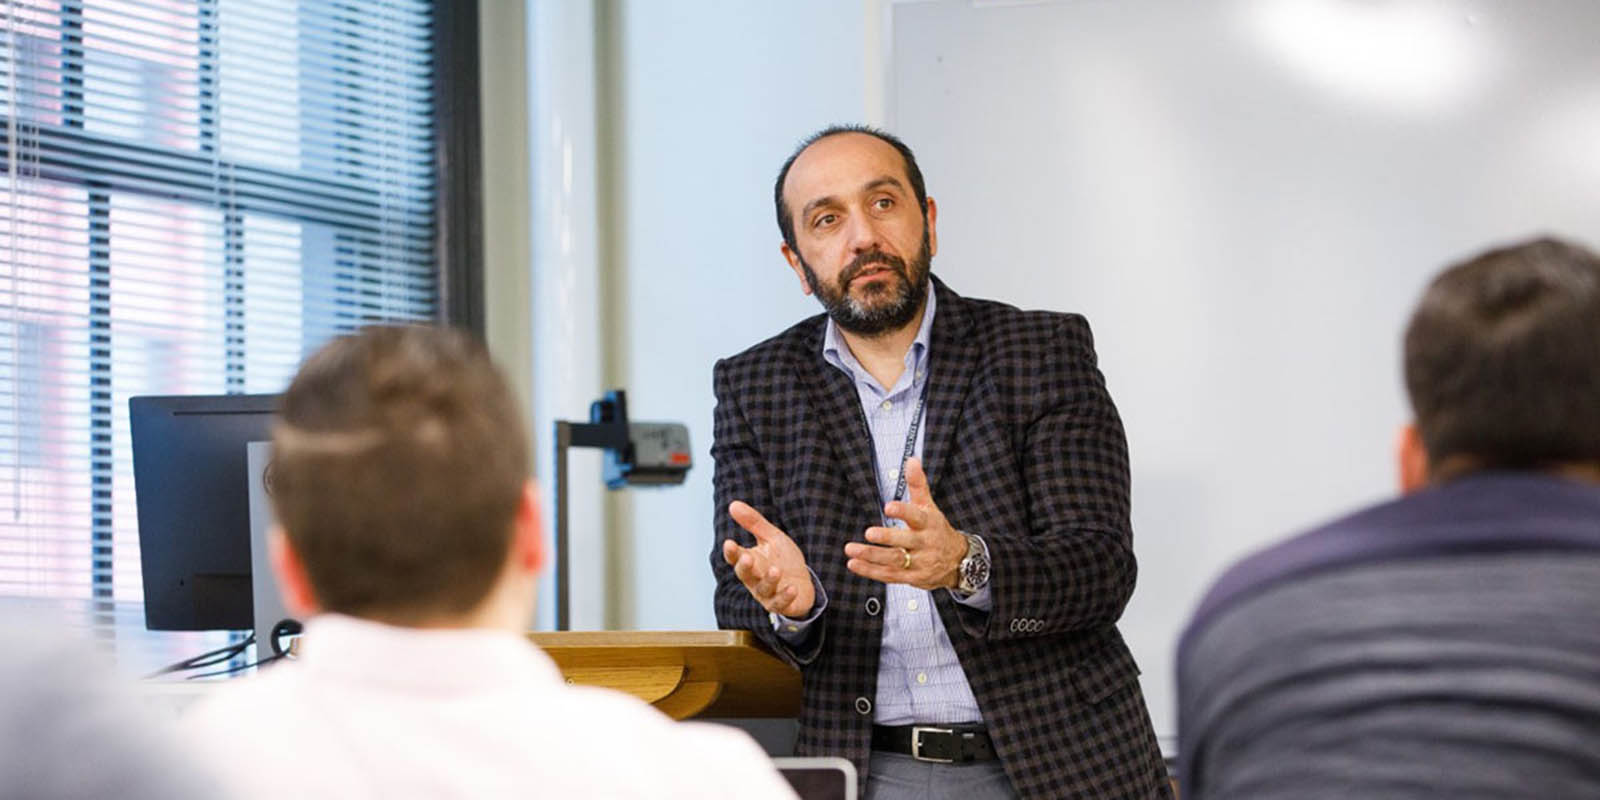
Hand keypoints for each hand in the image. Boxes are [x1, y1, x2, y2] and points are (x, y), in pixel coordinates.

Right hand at [723, 501, 816, 617]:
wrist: (803, 582)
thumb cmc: (783, 559)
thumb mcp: (771, 537)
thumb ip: (754, 523)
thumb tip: (733, 504)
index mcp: (750, 561)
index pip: (736, 557)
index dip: (731, 552)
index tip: (729, 543)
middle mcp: (755, 579)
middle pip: (745, 574)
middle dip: (745, 567)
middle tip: (747, 557)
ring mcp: (767, 593)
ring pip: (763, 589)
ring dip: (769, 580)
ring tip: (776, 570)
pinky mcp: (782, 604)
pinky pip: (781, 603)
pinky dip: (785, 597)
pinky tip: (792, 588)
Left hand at [844, 458, 966, 589]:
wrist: (957, 561)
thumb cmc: (937, 530)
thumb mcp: (929, 507)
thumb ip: (917, 485)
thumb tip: (911, 461)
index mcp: (929, 524)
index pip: (917, 516)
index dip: (903, 511)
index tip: (889, 507)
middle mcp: (924, 544)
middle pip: (905, 542)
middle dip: (887, 538)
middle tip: (869, 533)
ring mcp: (919, 563)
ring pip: (894, 560)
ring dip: (871, 556)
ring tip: (851, 549)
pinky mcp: (912, 578)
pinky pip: (889, 575)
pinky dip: (870, 571)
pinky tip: (854, 564)